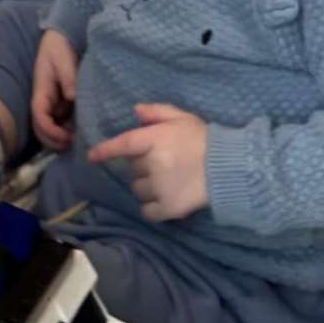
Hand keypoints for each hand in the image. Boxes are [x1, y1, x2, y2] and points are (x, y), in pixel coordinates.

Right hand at [31, 29, 77, 150]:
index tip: (65, 137)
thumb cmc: (59, 47)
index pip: (39, 117)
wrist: (61, 37)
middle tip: (74, 143)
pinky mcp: (61, 101)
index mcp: (41, 92)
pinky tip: (82, 128)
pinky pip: (62, 120)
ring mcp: (52, 102)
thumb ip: (68, 78)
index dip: (49, 131)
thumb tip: (72, 97)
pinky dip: (68, 128)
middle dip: (54, 140)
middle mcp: (44, 101)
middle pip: (42, 129)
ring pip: (52, 127)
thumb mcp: (64, 60)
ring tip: (80, 138)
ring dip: (62, 136)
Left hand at [88, 103, 208, 221]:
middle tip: (162, 161)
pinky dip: (152, 206)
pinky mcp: (168, 209)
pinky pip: (147, 211)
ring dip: (146, 185)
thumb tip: (135, 111)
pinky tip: (164, 198)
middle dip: (142, 164)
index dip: (106, 150)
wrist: (230, 167)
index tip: (92, 156)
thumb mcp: (184, 118)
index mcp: (155, 140)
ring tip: (166, 180)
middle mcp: (153, 164)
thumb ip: (158, 112)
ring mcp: (160, 188)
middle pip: (133, 168)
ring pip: (138, 189)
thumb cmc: (206, 139)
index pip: (123, 145)